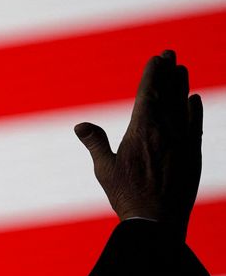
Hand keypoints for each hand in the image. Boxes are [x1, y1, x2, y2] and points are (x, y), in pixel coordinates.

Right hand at [74, 50, 202, 241]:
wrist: (157, 222)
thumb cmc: (126, 196)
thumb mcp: (104, 170)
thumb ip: (95, 143)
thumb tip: (80, 125)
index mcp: (141, 131)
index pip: (149, 93)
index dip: (152, 74)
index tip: (156, 58)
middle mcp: (165, 131)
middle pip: (168, 93)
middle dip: (168, 71)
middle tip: (170, 53)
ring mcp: (182, 142)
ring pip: (182, 106)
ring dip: (181, 85)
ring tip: (181, 68)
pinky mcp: (193, 154)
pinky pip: (195, 125)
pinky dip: (194, 110)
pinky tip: (193, 100)